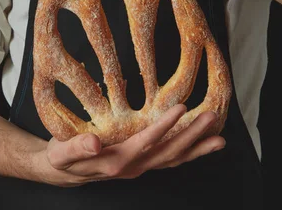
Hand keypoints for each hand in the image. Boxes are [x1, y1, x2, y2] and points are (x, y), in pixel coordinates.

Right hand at [32, 104, 225, 186]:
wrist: (62, 172)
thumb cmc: (62, 159)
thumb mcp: (62, 153)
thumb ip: (77, 147)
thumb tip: (94, 143)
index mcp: (117, 161)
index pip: (147, 142)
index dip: (165, 126)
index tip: (181, 108)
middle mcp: (133, 167)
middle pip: (169, 153)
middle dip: (192, 136)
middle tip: (211, 117)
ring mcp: (140, 167)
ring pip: (174, 160)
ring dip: (197, 149)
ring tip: (219, 138)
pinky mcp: (141, 164)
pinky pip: (168, 160)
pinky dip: (188, 153)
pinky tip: (201, 145)